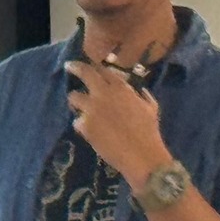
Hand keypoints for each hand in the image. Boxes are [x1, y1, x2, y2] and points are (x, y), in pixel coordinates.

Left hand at [64, 57, 168, 190]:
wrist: (141, 155)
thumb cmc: (149, 131)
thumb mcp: (150, 107)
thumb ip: (141, 95)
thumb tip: (138, 90)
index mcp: (121, 87)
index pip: (103, 69)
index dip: (94, 66)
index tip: (88, 65)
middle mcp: (103, 93)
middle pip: (84, 73)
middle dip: (75, 67)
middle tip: (69, 67)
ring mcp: (92, 108)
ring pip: (73, 97)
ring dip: (75, 101)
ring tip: (78, 107)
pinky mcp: (84, 125)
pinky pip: (77, 121)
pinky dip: (82, 125)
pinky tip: (90, 132)